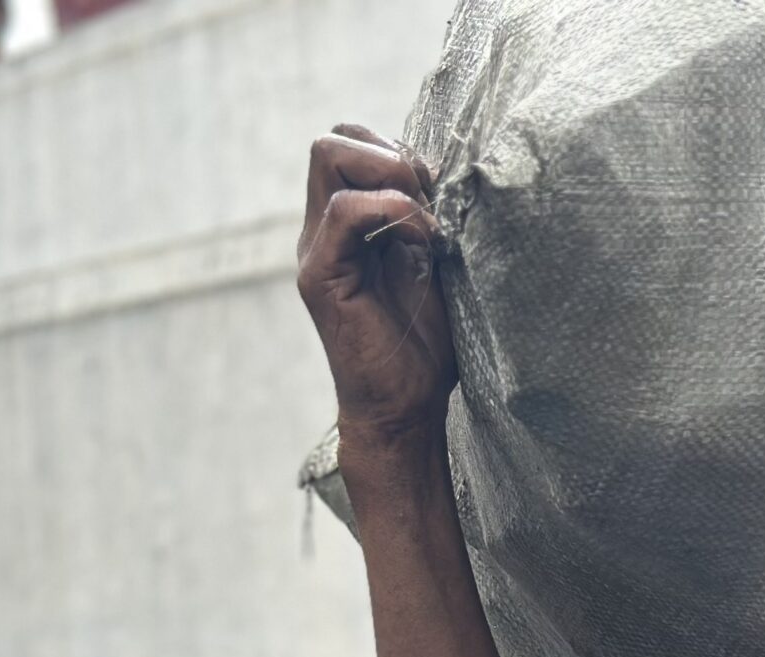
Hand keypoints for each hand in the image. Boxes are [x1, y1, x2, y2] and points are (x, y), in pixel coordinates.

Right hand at [296, 124, 455, 452]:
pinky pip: (344, 211)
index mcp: (347, 223)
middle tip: (428, 196)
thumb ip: (427, 219)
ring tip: (425, 219)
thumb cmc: (424, 346)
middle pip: (333, 139)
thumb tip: (447, 172)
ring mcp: (317, 249)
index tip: (436, 191)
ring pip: (328, 156)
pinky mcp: (320, 276)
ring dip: (389, 172)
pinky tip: (423, 242)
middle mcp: (323, 228)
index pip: (351, 144)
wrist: (406, 408)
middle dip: (388, 150)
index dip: (396, 149)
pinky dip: (391, 211)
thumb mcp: (433, 266)